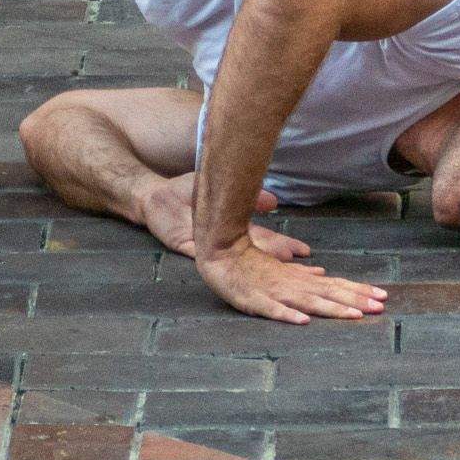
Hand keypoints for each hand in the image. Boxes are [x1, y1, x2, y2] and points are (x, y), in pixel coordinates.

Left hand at [136, 173, 309, 261]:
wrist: (155, 197)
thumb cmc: (185, 192)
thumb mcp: (219, 187)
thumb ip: (245, 194)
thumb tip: (275, 201)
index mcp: (232, 229)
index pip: (265, 239)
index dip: (284, 246)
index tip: (304, 251)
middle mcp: (222, 242)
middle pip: (254, 254)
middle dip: (277, 260)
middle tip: (299, 265)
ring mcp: (205, 247)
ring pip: (233, 260)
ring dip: (252, 268)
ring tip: (275, 273)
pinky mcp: (185, 248)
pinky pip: (201, 257)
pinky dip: (214, 263)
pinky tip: (227, 268)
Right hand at [193, 239, 389, 325]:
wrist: (222, 254)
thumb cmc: (251, 263)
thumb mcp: (280, 268)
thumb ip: (302, 274)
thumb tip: (323, 274)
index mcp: (300, 280)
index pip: (336, 285)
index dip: (359, 291)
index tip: (382, 296)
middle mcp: (294, 286)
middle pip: (330, 294)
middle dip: (356, 301)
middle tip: (380, 307)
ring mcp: (276, 293)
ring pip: (309, 303)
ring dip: (333, 309)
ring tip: (355, 316)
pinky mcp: (256, 301)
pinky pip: (274, 311)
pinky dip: (289, 316)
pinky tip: (304, 322)